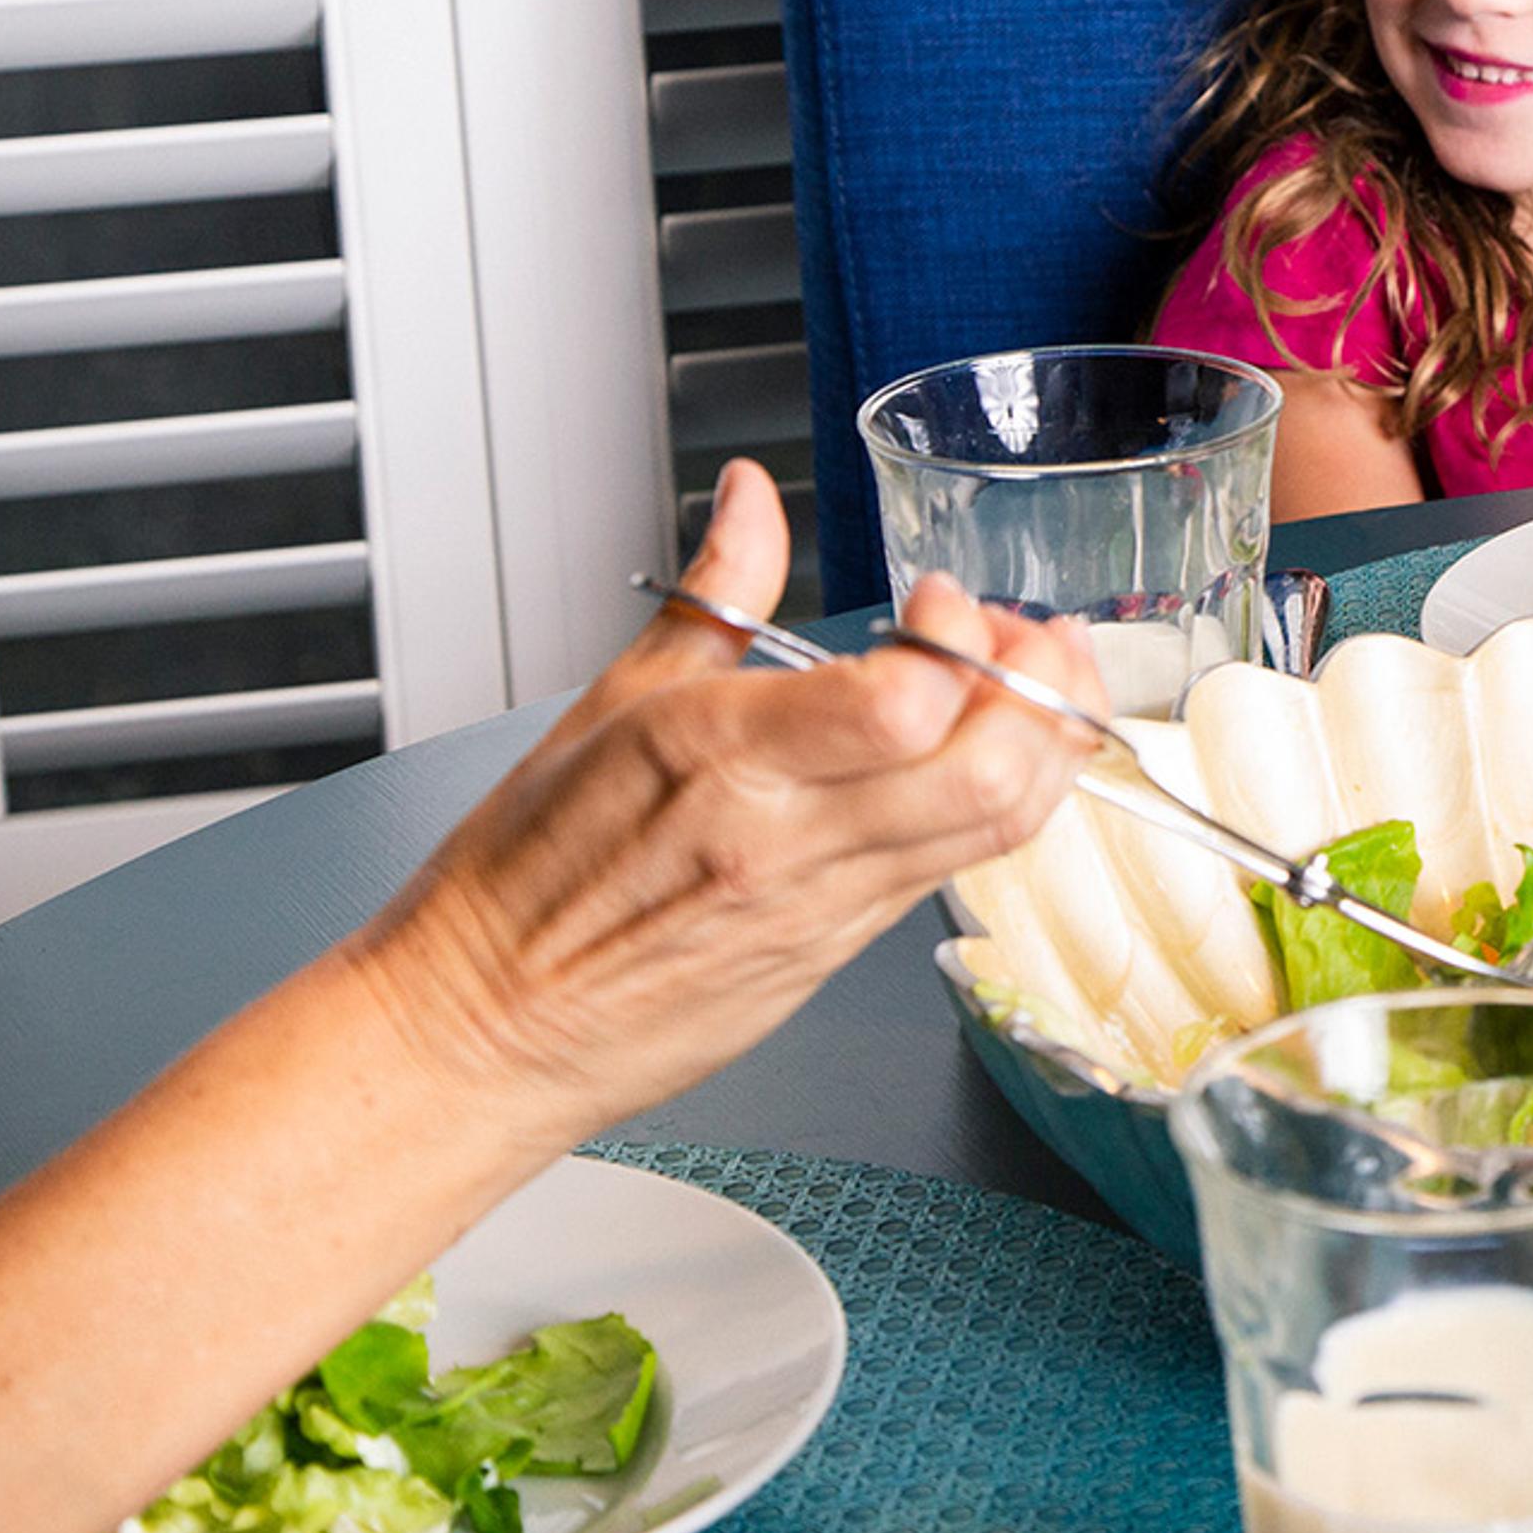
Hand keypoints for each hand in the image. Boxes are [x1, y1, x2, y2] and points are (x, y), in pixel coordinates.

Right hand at [348, 461, 1099, 1156]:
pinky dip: (1003, 802)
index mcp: (721, 758)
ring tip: (1036, 687)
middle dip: (1045, 685)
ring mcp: (828, 903)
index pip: (902, 702)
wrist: (483, 1030)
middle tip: (1029, 636)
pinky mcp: (844, 950)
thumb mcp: (607, 705)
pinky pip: (960, 867)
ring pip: (998, 825)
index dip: (959, 637)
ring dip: (1050, 743)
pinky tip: (987, 758)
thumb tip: (751, 501)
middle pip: (988, 769)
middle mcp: (788, 837)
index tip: (940, 599)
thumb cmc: (523, 879)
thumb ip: (714, 595)